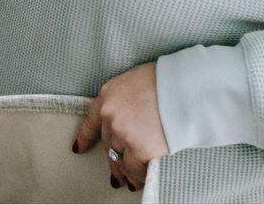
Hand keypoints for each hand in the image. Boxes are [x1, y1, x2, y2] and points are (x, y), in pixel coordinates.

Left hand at [72, 62, 168, 191]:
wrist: (184, 88)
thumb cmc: (167, 81)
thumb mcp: (138, 81)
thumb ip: (127, 100)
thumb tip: (131, 116)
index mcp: (109, 95)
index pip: (91, 121)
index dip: (85, 138)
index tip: (79, 148)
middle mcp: (110, 115)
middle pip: (108, 144)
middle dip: (114, 158)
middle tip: (118, 172)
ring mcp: (122, 133)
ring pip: (118, 160)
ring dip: (124, 172)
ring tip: (129, 182)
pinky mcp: (138, 149)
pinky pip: (135, 170)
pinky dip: (138, 177)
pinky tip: (141, 180)